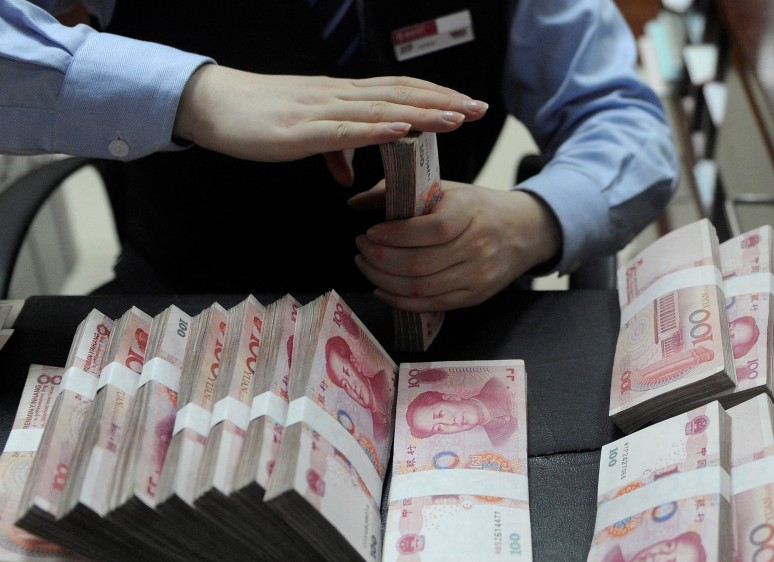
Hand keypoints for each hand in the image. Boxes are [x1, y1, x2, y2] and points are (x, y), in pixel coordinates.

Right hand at [172, 65, 487, 183]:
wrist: (211, 105)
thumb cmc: (256, 119)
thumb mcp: (303, 138)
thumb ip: (333, 151)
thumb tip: (350, 176)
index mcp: (340, 98)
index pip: (397, 91)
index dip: (433, 96)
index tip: (466, 105)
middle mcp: (338, 97)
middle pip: (400, 95)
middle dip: (442, 102)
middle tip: (479, 109)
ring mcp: (322, 111)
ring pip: (381, 108)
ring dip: (422, 112)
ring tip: (456, 117)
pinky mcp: (302, 130)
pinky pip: (346, 130)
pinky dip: (377, 128)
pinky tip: (402, 128)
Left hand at [349, 181, 562, 311]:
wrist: (524, 231)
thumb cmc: (478, 208)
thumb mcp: (446, 189)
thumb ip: (399, 192)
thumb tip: (356, 202)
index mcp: (470, 212)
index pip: (431, 230)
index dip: (394, 235)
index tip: (370, 231)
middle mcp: (477, 246)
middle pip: (420, 264)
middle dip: (380, 260)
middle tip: (361, 249)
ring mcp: (477, 275)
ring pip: (421, 288)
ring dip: (384, 280)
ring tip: (366, 266)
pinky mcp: (475, 296)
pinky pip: (431, 305)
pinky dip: (400, 301)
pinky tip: (382, 289)